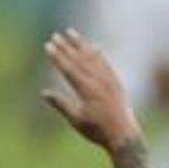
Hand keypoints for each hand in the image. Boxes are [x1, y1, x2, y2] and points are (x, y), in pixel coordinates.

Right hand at [42, 29, 141, 150]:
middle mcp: (99, 82)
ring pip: (93, 58)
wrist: (124, 135)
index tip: (48, 45)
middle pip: (80, 59)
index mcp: (87, 90)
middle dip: (66, 46)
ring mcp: (109, 80)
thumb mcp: (76, 120)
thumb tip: (44, 93)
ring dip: (81, 44)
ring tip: (71, 32)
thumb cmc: (97, 131)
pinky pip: (106, 64)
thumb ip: (61, 105)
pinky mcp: (116, 83)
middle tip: (55, 35)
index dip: (57, 57)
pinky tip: (94, 46)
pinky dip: (99, 54)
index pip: (69, 69)